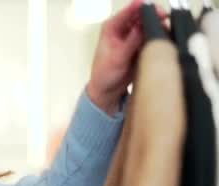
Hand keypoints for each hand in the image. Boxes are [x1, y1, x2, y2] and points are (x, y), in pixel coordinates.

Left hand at [87, 0, 166, 115]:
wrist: (108, 90)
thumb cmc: (105, 74)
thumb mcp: (117, 58)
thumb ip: (130, 42)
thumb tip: (141, 27)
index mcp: (112, 27)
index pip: (127, 12)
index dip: (140, 7)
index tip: (153, 6)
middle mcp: (123, 28)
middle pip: (141, 15)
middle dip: (154, 14)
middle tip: (165, 18)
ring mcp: (133, 36)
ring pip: (149, 24)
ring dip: (159, 24)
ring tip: (167, 28)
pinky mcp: (141, 45)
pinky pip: (153, 36)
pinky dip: (160, 35)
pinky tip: (167, 37)